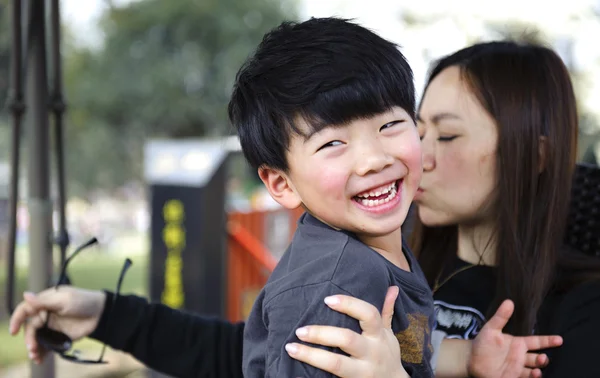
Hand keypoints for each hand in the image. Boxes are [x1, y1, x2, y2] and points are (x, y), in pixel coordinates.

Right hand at [8, 286, 106, 363]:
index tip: (13, 331)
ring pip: (37, 338)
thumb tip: (25, 294)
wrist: (102, 313)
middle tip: (32, 348)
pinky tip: (41, 359)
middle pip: (30, 328)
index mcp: (45, 302)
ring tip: (36, 356)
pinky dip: (42, 353)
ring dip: (34, 347)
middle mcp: (46, 314)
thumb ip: (44, 301)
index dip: (16, 319)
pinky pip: (47, 345)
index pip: (25, 310)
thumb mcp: (64, 299)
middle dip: (29, 339)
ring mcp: (52, 326)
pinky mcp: (59, 336)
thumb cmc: (84, 301)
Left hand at [285, 286, 408, 377]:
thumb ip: (386, 311)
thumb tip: (391, 288)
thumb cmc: (386, 355)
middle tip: (300, 330)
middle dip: (322, 333)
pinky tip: (296, 374)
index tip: (327, 299)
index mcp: (379, 336)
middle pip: (347, 339)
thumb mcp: (389, 334)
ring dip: (311, 355)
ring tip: (290, 347)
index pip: (368, 315)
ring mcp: (362, 371)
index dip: (349, 305)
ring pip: (336, 364)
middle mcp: (371, 353)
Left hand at [469, 300, 562, 377]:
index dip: (548, 341)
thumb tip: (509, 301)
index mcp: (519, 343)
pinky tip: (533, 375)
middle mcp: (521, 356)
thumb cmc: (482, 342)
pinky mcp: (511, 377)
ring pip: (532, 370)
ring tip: (538, 369)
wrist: (471, 358)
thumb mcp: (491, 329)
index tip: (559, 339)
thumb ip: (501, 317)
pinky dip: (530, 377)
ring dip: (538, 370)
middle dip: (542, 359)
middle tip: (543, 357)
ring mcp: (517, 368)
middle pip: (537, 358)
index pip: (537, 342)